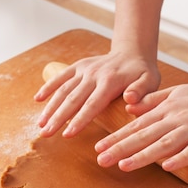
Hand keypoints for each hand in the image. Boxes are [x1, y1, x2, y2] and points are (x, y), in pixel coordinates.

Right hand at [34, 52, 160, 137]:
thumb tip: (129, 99)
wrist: (133, 52)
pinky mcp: (78, 66)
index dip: (79, 120)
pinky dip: (48, 87)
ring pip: (63, 90)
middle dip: (58, 118)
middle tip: (45, 134)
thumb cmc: (142, 73)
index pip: (92, 104)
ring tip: (41, 125)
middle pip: (72, 99)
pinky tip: (37, 100)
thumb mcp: (150, 81)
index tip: (67, 135)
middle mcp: (93, 74)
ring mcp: (84, 70)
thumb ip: (142, 91)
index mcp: (110, 82)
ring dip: (50, 108)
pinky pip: (61, 77)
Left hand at [94, 80, 187, 171]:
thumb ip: (152, 102)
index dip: (116, 137)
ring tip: (124, 166)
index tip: (98, 148)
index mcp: (166, 109)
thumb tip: (129, 108)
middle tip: (101, 160)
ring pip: (165, 143)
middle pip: (145, 135)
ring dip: (144, 155)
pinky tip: (168, 167)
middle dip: (121, 148)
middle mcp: (176, 118)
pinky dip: (182, 157)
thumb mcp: (176, 93)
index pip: (136, 126)